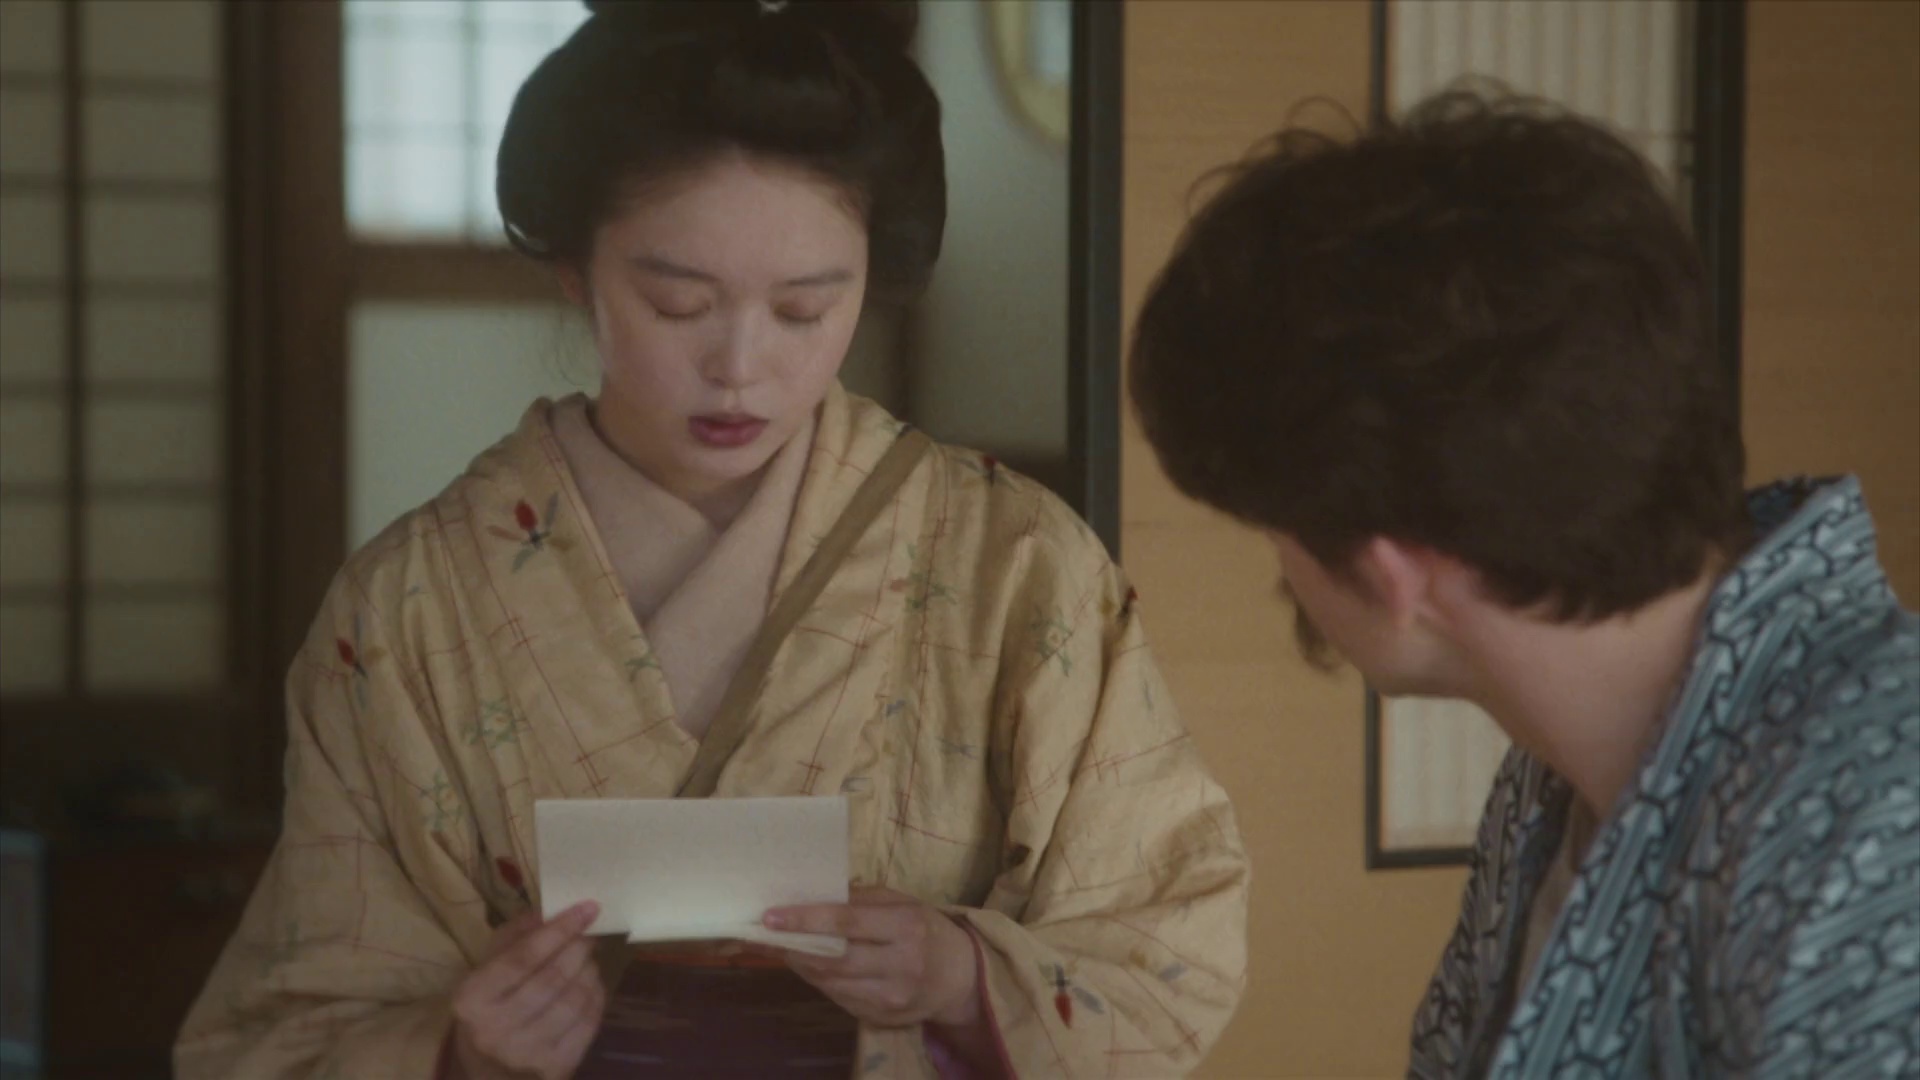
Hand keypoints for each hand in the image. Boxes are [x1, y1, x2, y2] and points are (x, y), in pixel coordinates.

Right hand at [447, 901, 606, 1079]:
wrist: (489, 1067)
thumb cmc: (490, 1005)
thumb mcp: (488, 966)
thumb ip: (517, 934)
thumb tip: (553, 909)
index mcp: (472, 998)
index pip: (523, 957)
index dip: (559, 930)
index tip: (588, 907)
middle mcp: (495, 1030)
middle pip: (552, 978)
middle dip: (578, 949)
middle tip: (589, 934)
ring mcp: (526, 1054)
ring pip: (574, 1000)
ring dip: (589, 972)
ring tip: (587, 960)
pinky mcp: (555, 1068)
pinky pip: (588, 1024)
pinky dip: (596, 998)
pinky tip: (590, 986)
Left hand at [763, 886, 980, 1028]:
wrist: (961, 978)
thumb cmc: (927, 930)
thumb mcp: (903, 903)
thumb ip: (862, 898)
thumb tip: (812, 895)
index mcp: (907, 927)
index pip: (847, 923)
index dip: (806, 920)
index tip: (770, 917)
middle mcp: (900, 966)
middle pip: (834, 960)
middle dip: (795, 947)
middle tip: (765, 935)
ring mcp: (890, 998)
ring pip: (830, 983)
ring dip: (801, 965)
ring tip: (782, 946)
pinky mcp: (881, 1018)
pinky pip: (838, 998)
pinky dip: (818, 980)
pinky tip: (809, 965)